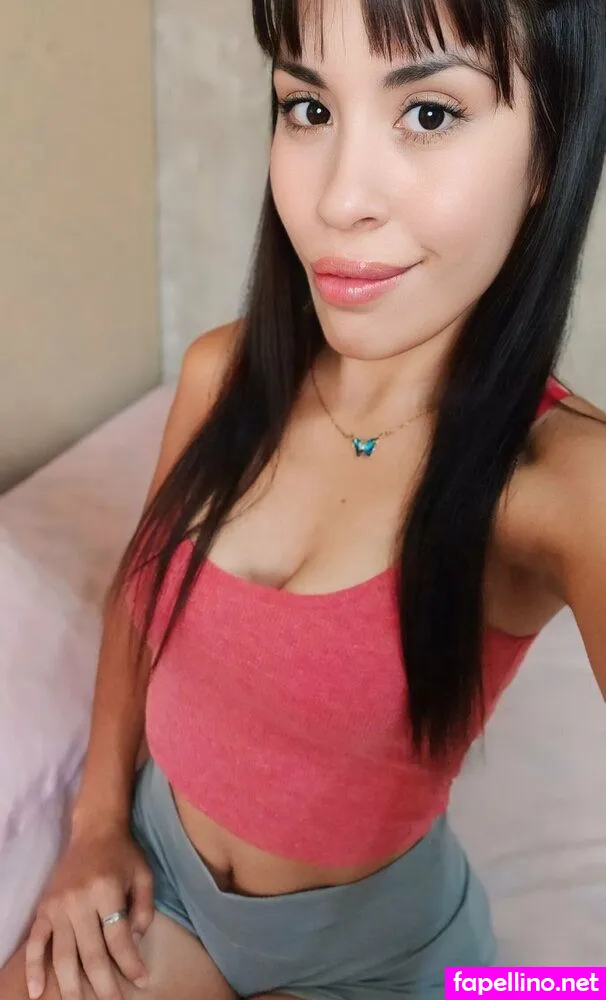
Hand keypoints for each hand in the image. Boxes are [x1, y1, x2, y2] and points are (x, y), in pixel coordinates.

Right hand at [24, 827, 154, 999]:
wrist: (93, 830)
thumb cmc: (123, 854)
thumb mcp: (144, 874)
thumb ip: (145, 908)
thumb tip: (136, 942)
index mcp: (107, 890)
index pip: (119, 938)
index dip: (131, 964)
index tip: (141, 982)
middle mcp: (79, 900)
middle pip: (91, 953)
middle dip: (105, 984)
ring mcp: (58, 907)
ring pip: (64, 955)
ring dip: (73, 986)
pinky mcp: (43, 910)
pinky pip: (36, 943)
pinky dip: (34, 969)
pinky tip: (38, 992)